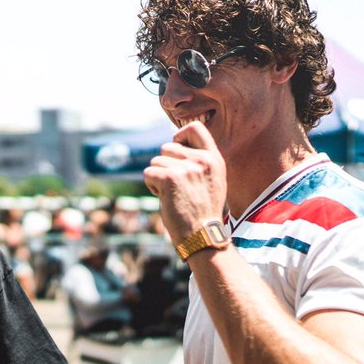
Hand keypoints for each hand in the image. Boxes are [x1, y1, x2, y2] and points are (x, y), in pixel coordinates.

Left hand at [143, 121, 226, 244]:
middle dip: (165, 165)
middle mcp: (201, 160)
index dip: (179, 136)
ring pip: (156, 161)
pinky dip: (152, 186)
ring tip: (173, 195)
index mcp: (214, 158)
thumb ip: (199, 162)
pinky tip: (166, 199)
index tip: (177, 148)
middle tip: (176, 186)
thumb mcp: (213, 181)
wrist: (203, 235)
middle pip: (167, 147)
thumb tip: (174, 144)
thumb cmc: (204, 211)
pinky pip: (149, 173)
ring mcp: (186, 168)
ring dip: (158, 178)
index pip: (195, 128)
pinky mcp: (169, 179)